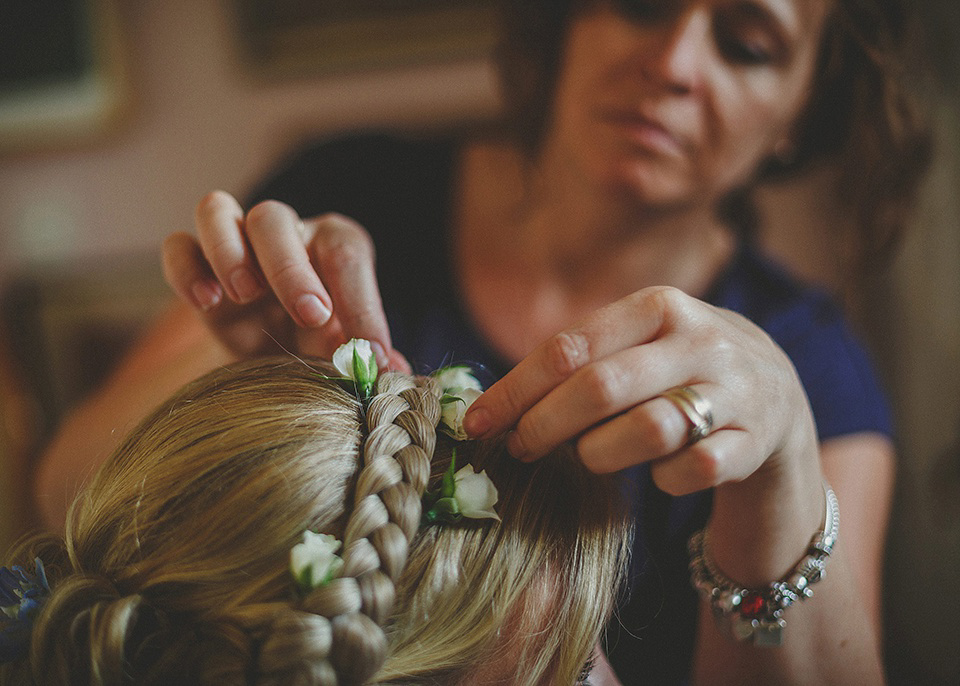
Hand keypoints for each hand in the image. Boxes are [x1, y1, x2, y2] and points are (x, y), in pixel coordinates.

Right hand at [162, 190, 408, 369]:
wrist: (275, 361)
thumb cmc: (321, 346)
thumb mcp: (349, 352)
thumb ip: (369, 356)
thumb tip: (393, 373)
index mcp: (333, 244)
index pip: (346, 254)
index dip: (361, 301)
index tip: (369, 351)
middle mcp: (284, 233)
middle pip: (274, 219)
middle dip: (291, 268)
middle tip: (311, 316)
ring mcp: (234, 244)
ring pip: (216, 211)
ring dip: (227, 251)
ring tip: (243, 296)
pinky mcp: (196, 266)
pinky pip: (178, 247)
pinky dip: (184, 269)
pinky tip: (206, 304)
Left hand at [463, 286, 815, 494]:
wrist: (778, 400)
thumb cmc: (682, 372)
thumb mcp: (642, 346)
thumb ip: (583, 361)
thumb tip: (495, 405)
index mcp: (660, 306)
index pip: (570, 348)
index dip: (515, 390)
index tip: (476, 424)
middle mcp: (702, 340)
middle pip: (601, 387)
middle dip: (545, 425)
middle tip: (520, 450)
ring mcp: (737, 390)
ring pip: (649, 429)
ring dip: (601, 453)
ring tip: (588, 457)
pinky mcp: (758, 441)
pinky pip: (693, 470)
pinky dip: (665, 480)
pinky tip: (659, 475)